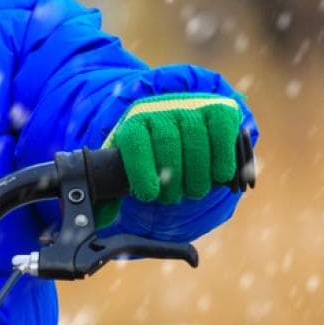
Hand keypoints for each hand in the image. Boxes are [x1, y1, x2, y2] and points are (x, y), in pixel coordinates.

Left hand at [99, 94, 246, 223]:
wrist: (180, 122)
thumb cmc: (152, 155)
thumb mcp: (129, 167)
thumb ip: (112, 193)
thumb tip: (101, 218)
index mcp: (135, 122)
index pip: (135, 140)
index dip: (142, 171)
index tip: (150, 195)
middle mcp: (162, 108)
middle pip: (168, 142)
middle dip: (173, 179)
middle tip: (173, 197)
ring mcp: (192, 106)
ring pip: (196, 139)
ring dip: (198, 175)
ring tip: (194, 190)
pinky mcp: (219, 109)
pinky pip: (222, 132)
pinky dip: (222, 158)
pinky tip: (218, 175)